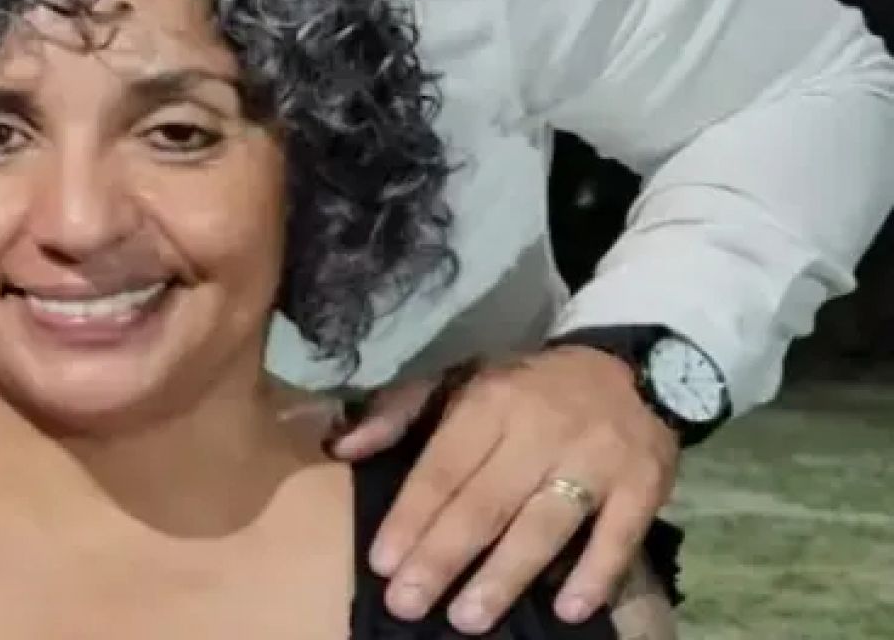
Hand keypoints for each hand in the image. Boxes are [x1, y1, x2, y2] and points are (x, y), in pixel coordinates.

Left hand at [331, 348, 678, 632]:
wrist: (632, 370)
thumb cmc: (526, 387)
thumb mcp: (459, 379)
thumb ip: (398, 412)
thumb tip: (341, 447)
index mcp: (489, 401)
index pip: (443, 468)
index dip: (411, 516)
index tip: (382, 562)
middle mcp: (539, 430)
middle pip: (486, 503)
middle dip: (443, 557)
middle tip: (408, 603)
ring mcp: (595, 459)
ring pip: (543, 524)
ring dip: (505, 575)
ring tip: (468, 618)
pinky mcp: (645, 486)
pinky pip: (618, 536)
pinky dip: (594, 573)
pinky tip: (566, 609)